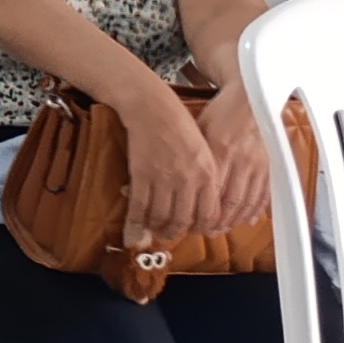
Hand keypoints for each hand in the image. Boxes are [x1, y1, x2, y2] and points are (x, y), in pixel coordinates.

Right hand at [119, 86, 229, 243]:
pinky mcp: (141, 174)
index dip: (201, 228)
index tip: (194, 231)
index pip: (208, 214)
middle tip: (170, 235)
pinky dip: (136, 219)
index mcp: (208, 174)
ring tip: (153, 231)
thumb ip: (207, 176)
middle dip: (176, 232)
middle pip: (184, 219)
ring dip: (156, 228)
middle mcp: (188, 180)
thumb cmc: (179, 124)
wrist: (152, 107)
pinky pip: (139, 205)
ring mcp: (164, 178)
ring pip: (161, 216)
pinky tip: (135, 224)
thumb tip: (202, 202)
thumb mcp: (204, 150)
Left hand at [197, 83, 273, 237]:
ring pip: (247, 200)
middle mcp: (240, 160)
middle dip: (218, 221)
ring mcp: (257, 163)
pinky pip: (264, 192)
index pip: (210, 190)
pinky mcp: (270, 164)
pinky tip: (248, 219)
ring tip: (224, 229)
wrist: (250, 98)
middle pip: (229, 200)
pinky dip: (257, 209)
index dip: (203, 211)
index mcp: (218, 150)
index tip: (193, 223)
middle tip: (207, 232)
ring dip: (235, 219)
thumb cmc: (219, 113)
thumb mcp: (197, 131)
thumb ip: (192, 156)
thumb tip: (181, 182)